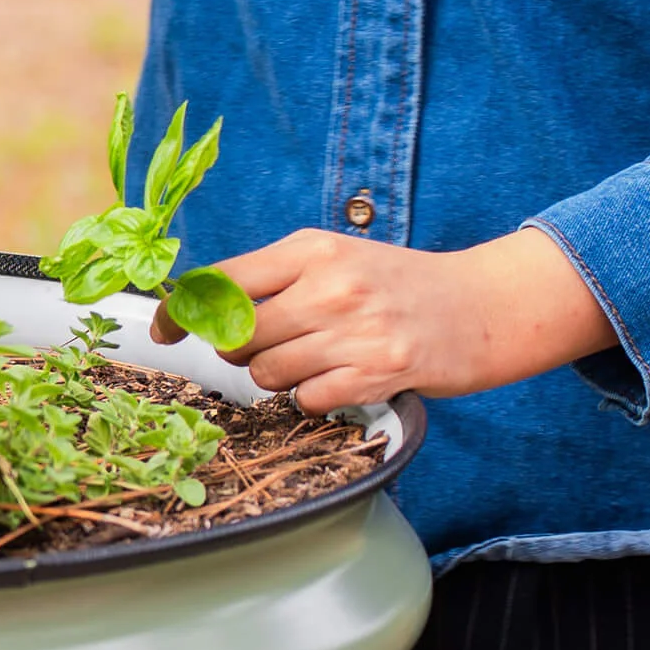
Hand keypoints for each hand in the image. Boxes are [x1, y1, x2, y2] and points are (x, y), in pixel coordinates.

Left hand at [149, 226, 615, 414]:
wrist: (485, 305)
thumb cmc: (396, 285)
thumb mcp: (335, 259)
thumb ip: (271, 278)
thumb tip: (197, 311)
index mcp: (311, 249)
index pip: (221, 282)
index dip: (181, 312)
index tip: (165, 331)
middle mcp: (330, 285)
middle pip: (235, 336)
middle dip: (240, 349)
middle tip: (277, 342)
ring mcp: (354, 330)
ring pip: (265, 373)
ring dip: (278, 376)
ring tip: (318, 357)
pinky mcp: (377, 373)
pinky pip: (305, 400)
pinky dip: (313, 398)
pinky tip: (341, 378)